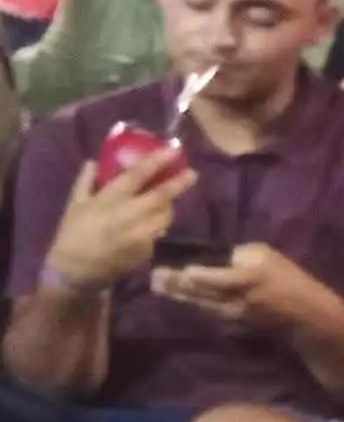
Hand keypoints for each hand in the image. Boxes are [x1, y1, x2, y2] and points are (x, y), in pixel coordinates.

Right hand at [44, 158, 198, 291]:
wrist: (75, 272)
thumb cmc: (72, 234)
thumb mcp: (74, 204)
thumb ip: (86, 180)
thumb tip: (94, 161)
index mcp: (110, 200)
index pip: (138, 175)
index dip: (157, 161)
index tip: (174, 150)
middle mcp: (130, 215)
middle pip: (162, 196)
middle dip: (180, 183)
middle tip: (193, 173)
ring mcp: (141, 235)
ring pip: (166, 216)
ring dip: (168, 207)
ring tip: (164, 202)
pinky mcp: (148, 251)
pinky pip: (158, 233)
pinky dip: (156, 226)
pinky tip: (147, 226)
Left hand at [150, 243, 323, 330]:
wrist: (305, 313)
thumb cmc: (289, 278)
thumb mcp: (269, 256)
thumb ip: (241, 255)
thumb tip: (216, 255)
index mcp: (248, 276)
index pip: (214, 276)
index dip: (194, 273)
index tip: (176, 265)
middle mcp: (237, 296)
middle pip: (200, 291)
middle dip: (176, 284)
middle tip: (155, 275)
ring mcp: (233, 312)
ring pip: (199, 303)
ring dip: (177, 295)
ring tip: (158, 286)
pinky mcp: (232, 321)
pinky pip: (207, 311)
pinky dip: (191, 303)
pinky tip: (177, 297)